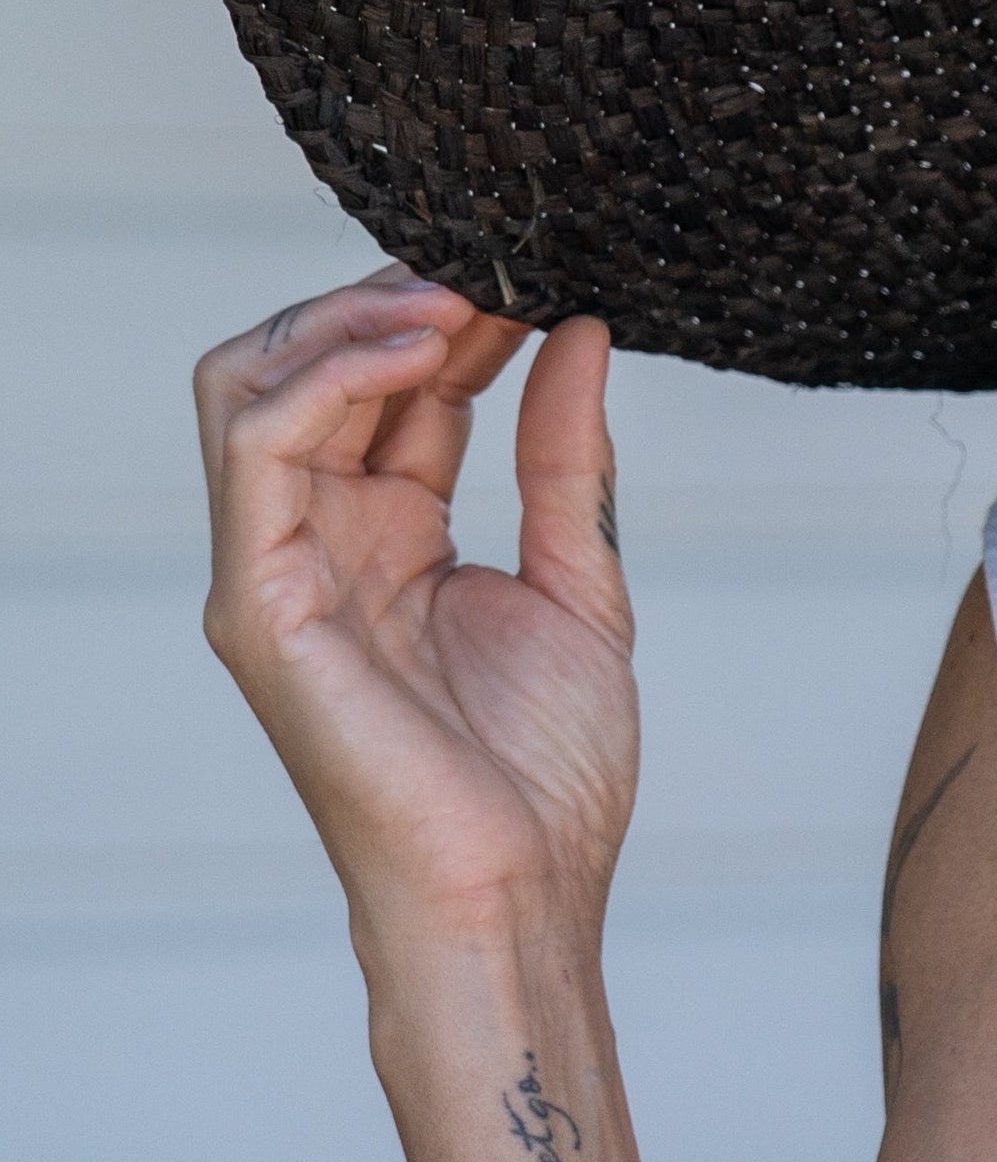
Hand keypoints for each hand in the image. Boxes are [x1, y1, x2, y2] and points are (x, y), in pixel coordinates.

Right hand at [197, 277, 637, 953]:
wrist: (519, 896)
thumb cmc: (544, 780)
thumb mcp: (583, 587)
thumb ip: (568, 461)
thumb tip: (579, 335)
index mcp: (388, 537)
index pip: (387, 385)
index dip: (454, 315)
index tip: (536, 271)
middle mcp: (317, 542)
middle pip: (300, 363)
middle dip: (391, 298)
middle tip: (492, 265)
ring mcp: (274, 570)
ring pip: (248, 382)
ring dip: (349, 317)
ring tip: (454, 297)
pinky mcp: (258, 603)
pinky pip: (256, 448)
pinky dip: (328, 376)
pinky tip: (421, 354)